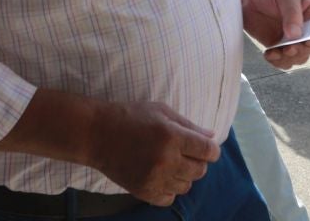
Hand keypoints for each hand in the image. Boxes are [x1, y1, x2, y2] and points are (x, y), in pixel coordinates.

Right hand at [86, 101, 221, 205]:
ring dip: (184, 175)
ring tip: (171, 163)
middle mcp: (166, 160)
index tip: (206, 147)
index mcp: (172, 136)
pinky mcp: (143, 191)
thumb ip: (189, 125)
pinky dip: (169, 189)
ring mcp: (154, 178)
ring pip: (186, 186)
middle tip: (186, 153)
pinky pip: (169, 198)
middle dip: (198, 161)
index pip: (208, 151)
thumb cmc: (131, 116)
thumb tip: (212, 136)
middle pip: (200, 170)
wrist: (96, 134)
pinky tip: (161, 176)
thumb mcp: (162, 111)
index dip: (211, 150)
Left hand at [240, 0, 309, 69]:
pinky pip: (284, 61)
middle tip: (289, 47)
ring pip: (301, 56)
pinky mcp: (279, 46)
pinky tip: (269, 54)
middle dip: (302, 49)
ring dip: (290, 58)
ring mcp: (293, 38)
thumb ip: (292, 13)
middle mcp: (306, 27)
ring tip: (276, 52)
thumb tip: (296, 36)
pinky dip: (278, 62)